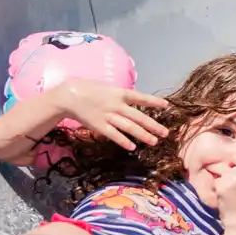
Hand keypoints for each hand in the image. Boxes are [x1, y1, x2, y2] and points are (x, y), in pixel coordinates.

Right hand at [56, 80, 170, 151]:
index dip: (153, 101)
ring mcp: (108, 115)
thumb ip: (120, 95)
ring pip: (129, 127)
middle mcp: (116, 104)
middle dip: (153, 125)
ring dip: (143, 135)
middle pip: (138, 116)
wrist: (69, 95)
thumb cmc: (88, 89)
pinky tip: (132, 147)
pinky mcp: (99, 125)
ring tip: (154, 142)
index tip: (166, 105)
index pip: (140, 97)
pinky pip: (113, 135)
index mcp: (119, 93)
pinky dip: (123, 141)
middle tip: (165, 133)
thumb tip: (133, 100)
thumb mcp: (107, 87)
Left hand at [212, 158, 235, 223]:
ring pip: (221, 168)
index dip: (235, 162)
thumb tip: (233, 151)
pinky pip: (215, 179)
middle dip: (226, 168)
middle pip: (231, 159)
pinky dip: (216, 187)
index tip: (235, 174)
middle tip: (231, 185)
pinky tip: (224, 197)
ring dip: (220, 178)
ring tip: (229, 192)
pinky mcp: (225, 184)